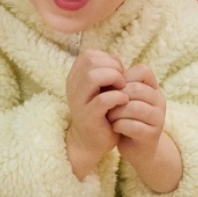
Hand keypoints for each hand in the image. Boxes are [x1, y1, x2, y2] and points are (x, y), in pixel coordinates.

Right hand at [66, 49, 127, 179]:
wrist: (92, 141)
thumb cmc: (102, 111)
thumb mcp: (102, 88)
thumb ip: (107, 71)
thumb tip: (116, 59)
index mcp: (75, 78)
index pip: (88, 55)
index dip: (107, 59)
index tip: (117, 72)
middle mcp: (73, 88)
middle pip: (89, 62)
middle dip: (112, 67)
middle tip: (122, 81)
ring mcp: (78, 103)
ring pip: (92, 77)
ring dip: (113, 78)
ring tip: (123, 88)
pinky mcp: (88, 117)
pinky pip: (102, 100)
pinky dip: (117, 97)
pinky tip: (124, 100)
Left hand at [109, 64, 181, 192]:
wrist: (136, 149)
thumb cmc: (126, 119)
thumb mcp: (124, 99)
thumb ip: (120, 85)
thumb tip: (104, 66)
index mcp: (153, 88)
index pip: (143, 71)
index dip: (124, 77)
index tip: (112, 88)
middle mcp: (159, 101)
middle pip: (135, 89)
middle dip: (116, 96)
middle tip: (106, 104)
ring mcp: (158, 118)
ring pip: (134, 107)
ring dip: (116, 112)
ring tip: (109, 116)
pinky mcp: (152, 135)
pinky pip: (133, 126)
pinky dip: (119, 125)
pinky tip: (115, 127)